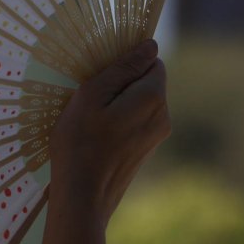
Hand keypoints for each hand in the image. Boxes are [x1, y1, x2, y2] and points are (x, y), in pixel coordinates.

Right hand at [38, 40, 169, 243]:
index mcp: (154, 97)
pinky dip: (120, 120)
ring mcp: (157, 136)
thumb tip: (150, 45)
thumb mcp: (93, 94)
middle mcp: (164, 116)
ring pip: (141, 102)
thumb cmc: (80, 142)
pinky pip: (137, 121)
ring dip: (119, 102)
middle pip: (148, 81)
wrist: (82, 198)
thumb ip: (123, 67)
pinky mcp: (146, 150)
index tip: (102, 74)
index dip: (127, 62)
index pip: (151, 60)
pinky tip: (97, 134)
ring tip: (92, 117)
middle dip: (123, 82)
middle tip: (92, 96)